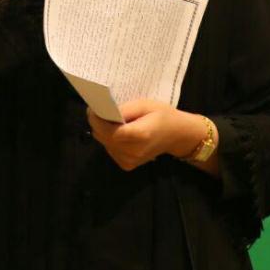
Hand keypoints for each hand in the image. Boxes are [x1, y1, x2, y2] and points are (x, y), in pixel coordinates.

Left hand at [86, 99, 203, 170]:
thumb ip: (125, 109)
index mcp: (140, 135)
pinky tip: (119, 133)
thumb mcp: (145, 104)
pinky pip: (110, 150)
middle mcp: (133, 152)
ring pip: (105, 144)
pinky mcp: (127, 165)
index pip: (110, 131)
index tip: (92, 109)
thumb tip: (105, 112)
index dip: (98, 120)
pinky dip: (110, 140)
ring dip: (103, 132)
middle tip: (99, 111)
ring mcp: (130, 161)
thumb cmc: (162, 115)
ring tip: (111, 120)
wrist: (177, 135)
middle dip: (98, 124)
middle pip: (104, 138)